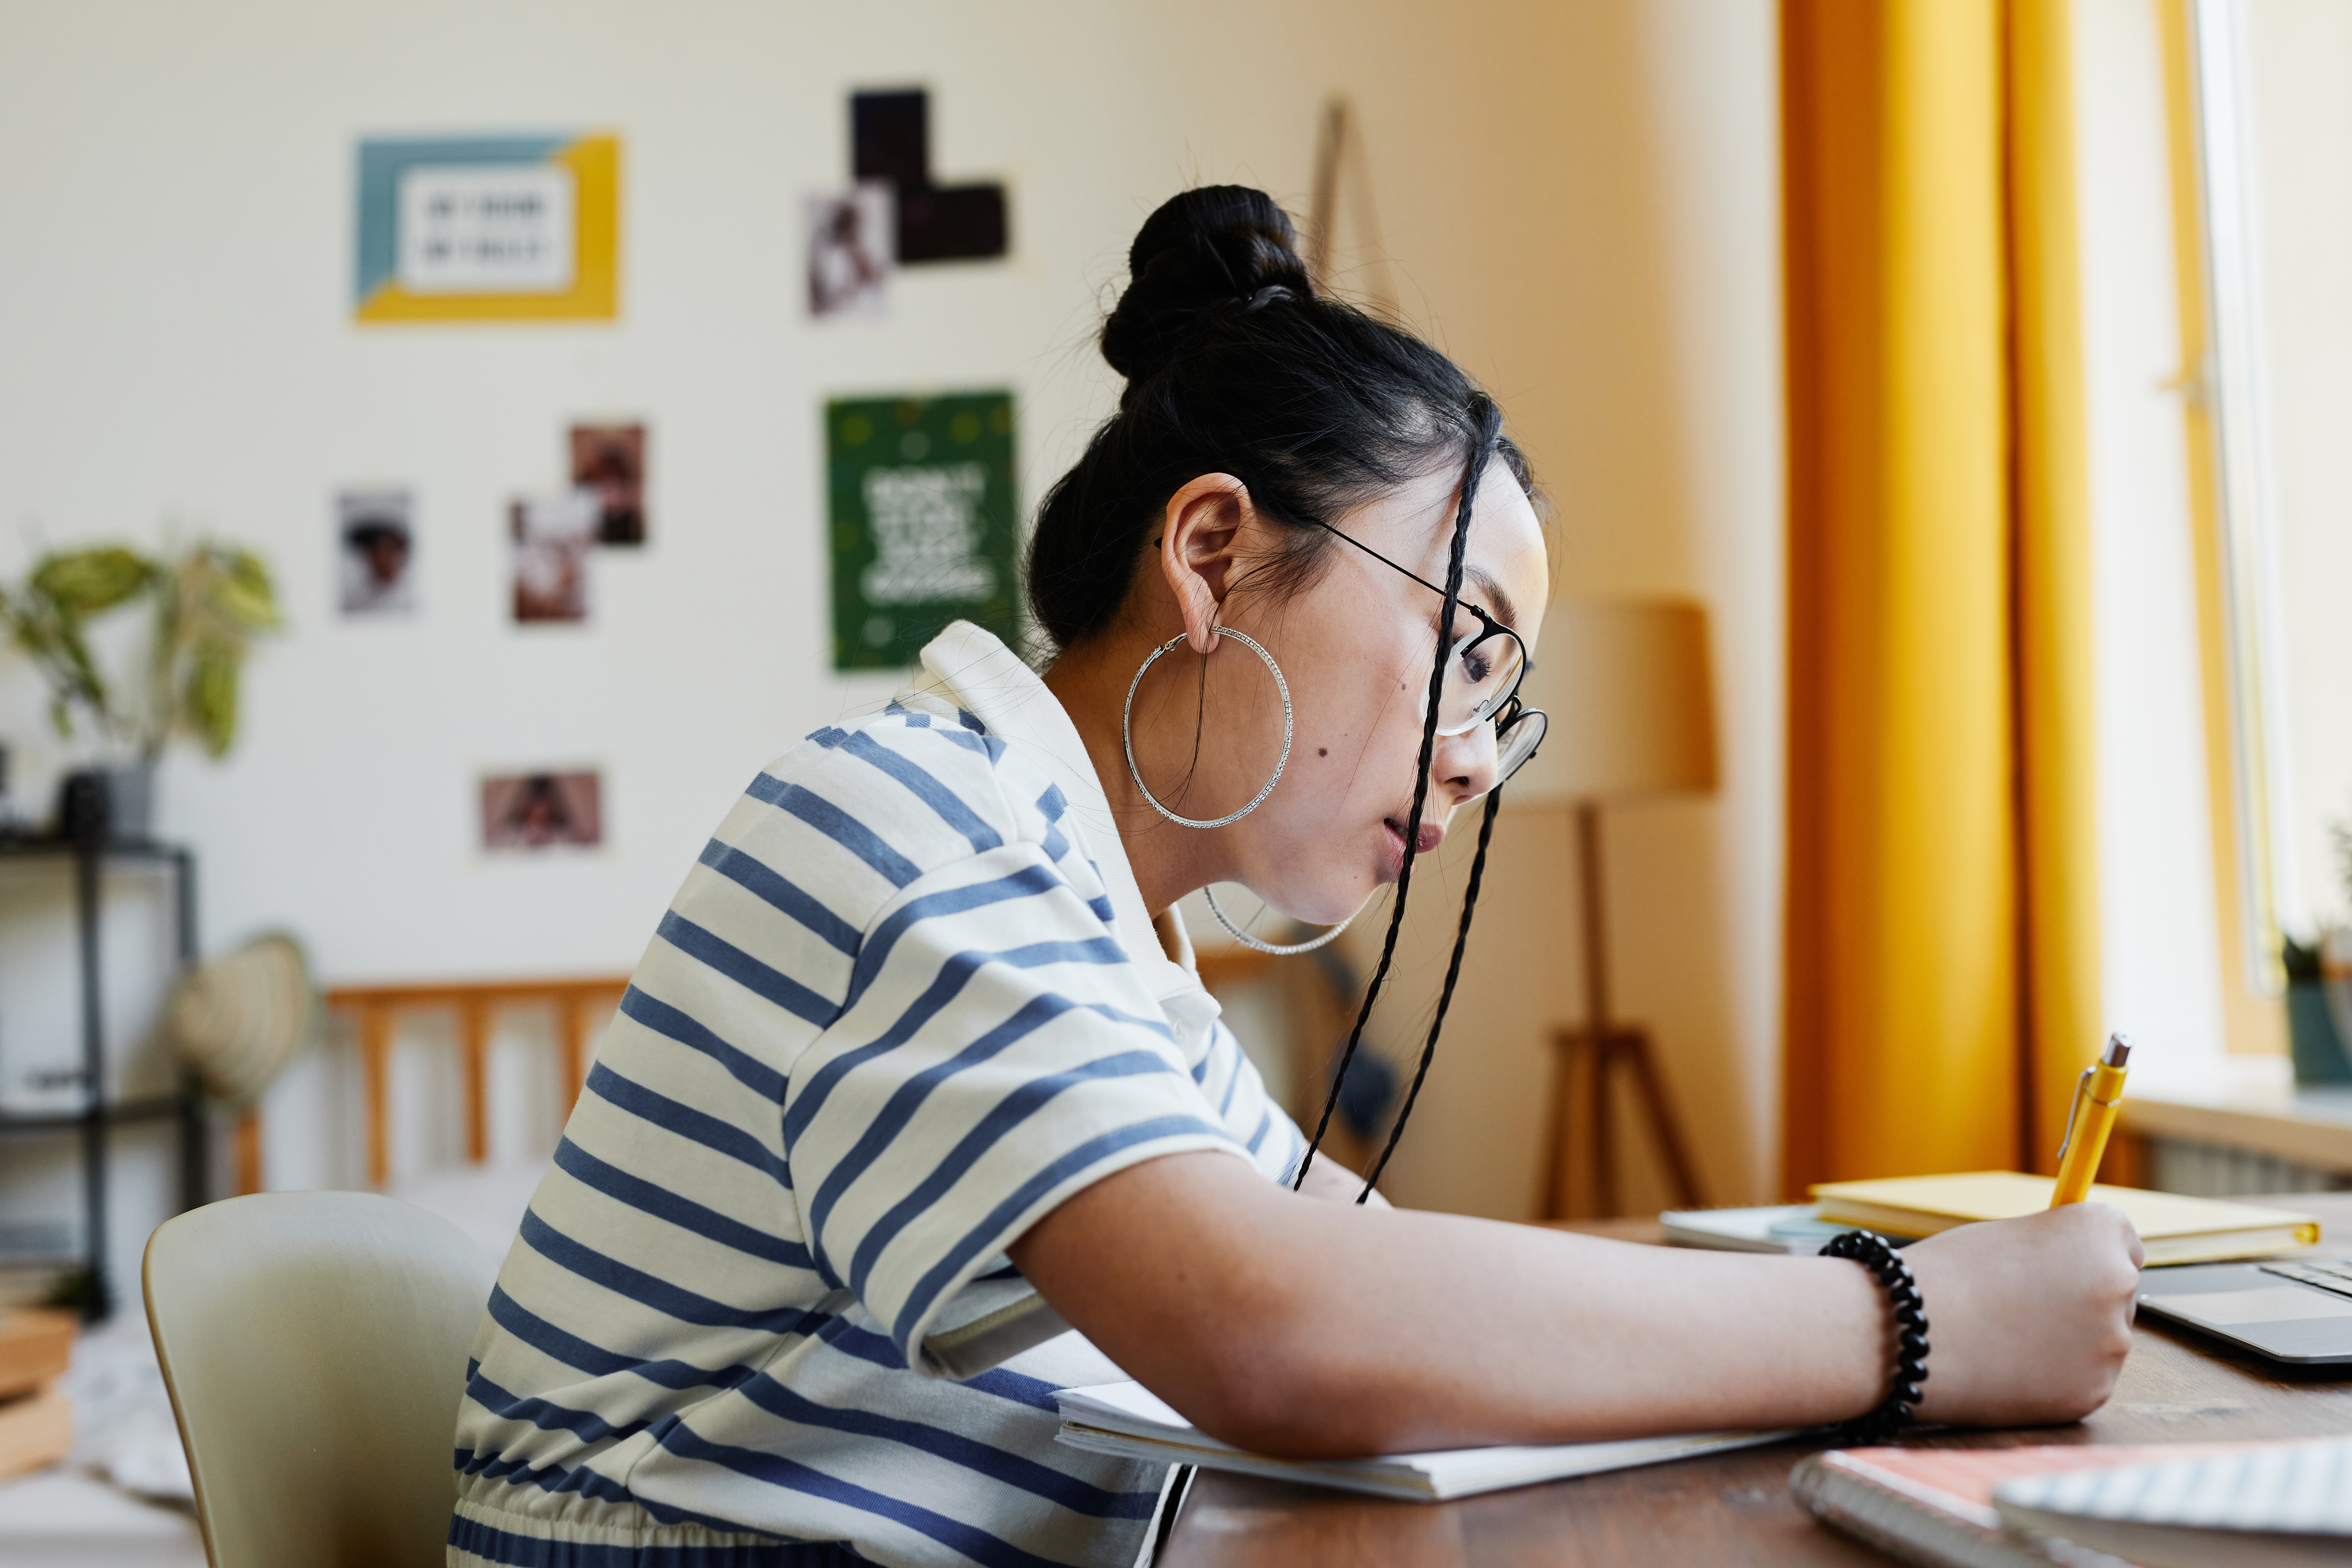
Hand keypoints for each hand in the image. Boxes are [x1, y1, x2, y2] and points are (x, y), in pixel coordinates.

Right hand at [1900, 1203, 2142, 1425]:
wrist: (1906, 1333)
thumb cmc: (1946, 1275)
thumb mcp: (2007, 1238)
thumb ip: (2053, 1252)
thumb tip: (2077, 1275)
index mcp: (2098, 1234)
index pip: (2124, 1241)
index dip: (2086, 1252)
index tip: (2059, 1263)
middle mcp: (2118, 1285)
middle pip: (2117, 1292)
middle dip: (2082, 1297)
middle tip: (2022, 1303)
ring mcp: (2111, 1345)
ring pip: (2100, 1340)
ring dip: (2068, 1339)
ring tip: (2005, 1335)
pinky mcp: (2093, 1393)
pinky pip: (2083, 1379)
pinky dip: (2054, 1376)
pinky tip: (2009, 1366)